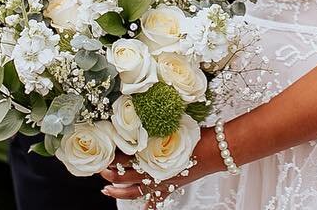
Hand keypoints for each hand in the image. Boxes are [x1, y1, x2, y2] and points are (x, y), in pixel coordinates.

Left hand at [99, 129, 217, 204]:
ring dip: (119, 192)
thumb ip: (153, 124)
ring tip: (107, 190)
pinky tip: (142, 209)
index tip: (101, 152)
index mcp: (152, 154)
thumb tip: (138, 115)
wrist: (217, 149)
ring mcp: (162, 181)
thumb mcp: (172, 124)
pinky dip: (148, 204)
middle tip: (99, 171)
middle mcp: (154, 171)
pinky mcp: (171, 185)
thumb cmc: (197, 134)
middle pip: (124, 176)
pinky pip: (156, 199)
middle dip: (109, 174)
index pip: (124, 158)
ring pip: (135, 191)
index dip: (111, 156)